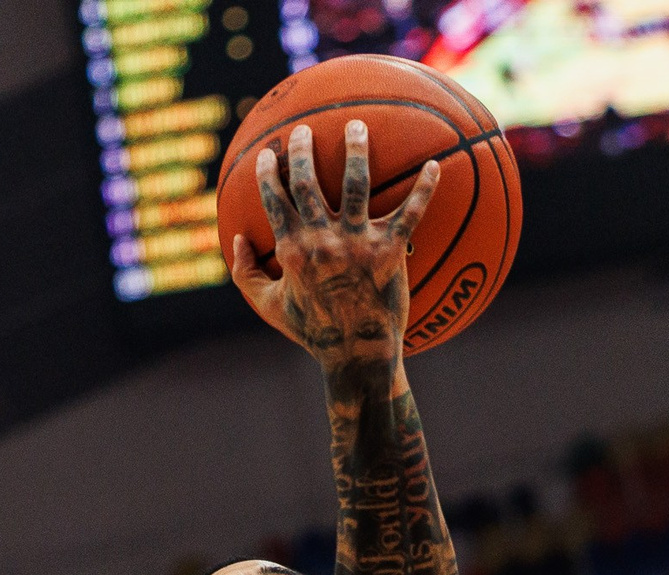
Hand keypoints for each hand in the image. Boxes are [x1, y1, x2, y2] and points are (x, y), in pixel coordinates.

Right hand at [229, 119, 439, 375]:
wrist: (357, 355)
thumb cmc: (313, 333)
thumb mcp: (270, 307)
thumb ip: (246, 274)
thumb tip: (234, 240)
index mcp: (292, 250)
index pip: (275, 201)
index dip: (267, 174)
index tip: (265, 154)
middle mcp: (322, 240)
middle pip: (307, 182)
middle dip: (302, 150)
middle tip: (305, 129)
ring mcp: (357, 243)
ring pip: (355, 183)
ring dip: (355, 150)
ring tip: (357, 125)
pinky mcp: (390, 250)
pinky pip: (410, 212)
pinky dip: (425, 187)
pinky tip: (434, 164)